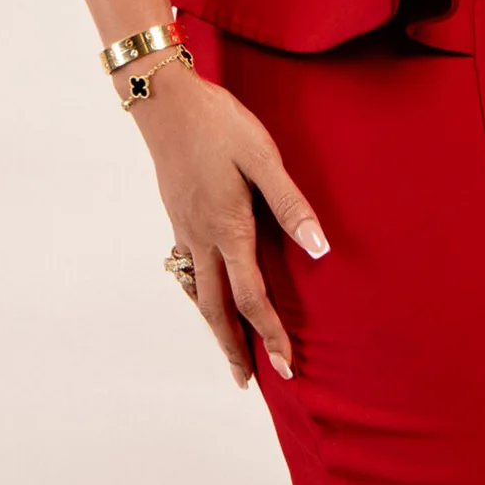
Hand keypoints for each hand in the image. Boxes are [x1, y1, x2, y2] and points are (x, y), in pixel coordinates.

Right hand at [114, 54, 328, 389]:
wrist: (165, 101)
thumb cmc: (220, 125)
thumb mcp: (263, 157)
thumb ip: (290, 204)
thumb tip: (319, 249)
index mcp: (228, 228)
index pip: (251, 298)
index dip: (271, 334)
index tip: (285, 366)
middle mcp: (202, 238)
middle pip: (215, 309)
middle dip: (234, 348)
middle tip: (248, 383)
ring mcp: (184, 229)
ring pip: (197, 293)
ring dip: (214, 327)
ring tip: (229, 352)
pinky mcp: (177, 217)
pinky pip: (188, 271)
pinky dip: (199, 297)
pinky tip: (206, 298)